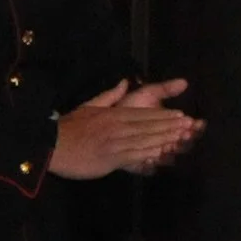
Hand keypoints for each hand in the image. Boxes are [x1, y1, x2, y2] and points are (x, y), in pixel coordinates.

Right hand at [48, 79, 203, 179]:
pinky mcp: (110, 159)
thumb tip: (124, 82)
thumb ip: (108, 95)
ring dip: (165, 139)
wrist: (51, 145)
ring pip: (145, 140)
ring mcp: (115, 143)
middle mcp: (117, 126)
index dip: (163, 115)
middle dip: (170, 126)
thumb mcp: (88, 106)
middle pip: (149, 126)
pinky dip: (150, 154)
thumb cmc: (69, 128)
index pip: (144, 114)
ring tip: (181, 138)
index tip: (179, 115)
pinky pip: (135, 156)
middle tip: (189, 126)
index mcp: (113, 114)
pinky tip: (163, 153)